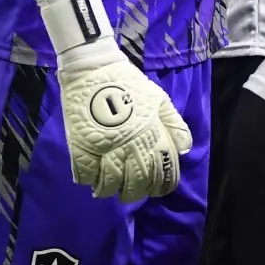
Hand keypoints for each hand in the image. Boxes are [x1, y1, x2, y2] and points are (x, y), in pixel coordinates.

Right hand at [30, 0, 191, 200]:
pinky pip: (84, 172)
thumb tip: (184, 150)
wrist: (95, 70)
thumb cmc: (130, 85)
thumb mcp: (161, 101)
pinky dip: (88, 181)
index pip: (162, 169)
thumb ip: (174, 126)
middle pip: (136, 180)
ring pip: (109, 181)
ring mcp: (104, 145)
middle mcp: (130, 144)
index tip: (160, 190)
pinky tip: (92, 181)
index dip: (163, 184)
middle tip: (132, 194)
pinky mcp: (81, 143)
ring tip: (111, 192)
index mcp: (152, 134)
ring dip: (111, 191)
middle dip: (136, 192)